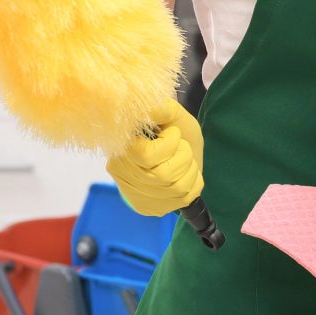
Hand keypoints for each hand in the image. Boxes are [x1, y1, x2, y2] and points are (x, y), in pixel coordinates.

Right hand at [106, 99, 204, 216]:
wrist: (179, 149)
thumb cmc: (173, 128)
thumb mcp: (172, 113)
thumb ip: (163, 109)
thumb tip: (152, 108)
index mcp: (121, 148)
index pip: (145, 155)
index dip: (168, 144)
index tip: (172, 134)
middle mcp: (122, 175)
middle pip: (163, 176)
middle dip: (183, 156)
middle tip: (180, 146)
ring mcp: (134, 195)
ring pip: (176, 188)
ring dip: (189, 168)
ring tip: (183, 158)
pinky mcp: (148, 207)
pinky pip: (183, 199)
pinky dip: (194, 183)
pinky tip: (185, 174)